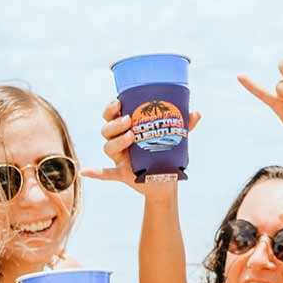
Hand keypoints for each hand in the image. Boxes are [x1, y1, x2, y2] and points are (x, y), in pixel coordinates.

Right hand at [82, 99, 201, 194]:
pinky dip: (95, 172)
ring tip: (132, 136)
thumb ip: (184, 127)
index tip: (119, 101)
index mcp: (126, 131)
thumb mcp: (175, 140)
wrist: (166, 181)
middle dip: (115, 123)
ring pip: (108, 147)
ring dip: (116, 141)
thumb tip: (196, 113)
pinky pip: (105, 173)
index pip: (111, 116)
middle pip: (106, 130)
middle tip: (129, 120)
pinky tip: (86, 172)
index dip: (110, 108)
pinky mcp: (122, 174)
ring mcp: (119, 159)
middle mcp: (119, 143)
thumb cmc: (166, 155)